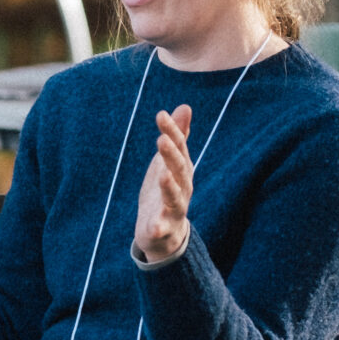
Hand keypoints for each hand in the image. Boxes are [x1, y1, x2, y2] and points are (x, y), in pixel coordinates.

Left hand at [133, 105, 195, 264]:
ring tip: (162, 176)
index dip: (172, 132)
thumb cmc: (166, 190)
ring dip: (169, 186)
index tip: (160, 115)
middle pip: (179, 170)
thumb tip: (185, 106)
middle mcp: (182, 188)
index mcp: (182, 170)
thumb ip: (178, 136)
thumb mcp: (169, 162)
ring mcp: (174, 209)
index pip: (178, 148)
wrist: (165, 232)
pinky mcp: (162, 228)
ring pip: (174, 198)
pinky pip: (161, 228)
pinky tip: (153, 228)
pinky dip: (158, 227)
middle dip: (171, 155)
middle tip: (161, 139)